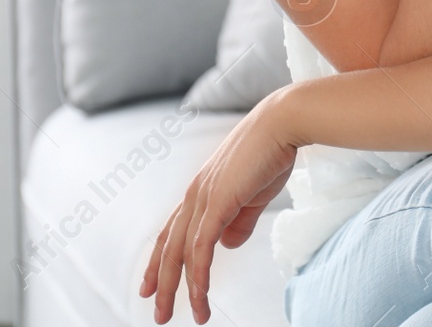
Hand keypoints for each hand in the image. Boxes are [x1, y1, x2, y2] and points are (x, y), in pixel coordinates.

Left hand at [139, 96, 298, 323]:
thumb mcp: (253, 195)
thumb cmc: (271, 154)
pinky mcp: (217, 202)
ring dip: (184, 288)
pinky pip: (202, 246)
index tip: (148, 286)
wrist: (283, 124)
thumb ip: (240, 221)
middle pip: (169, 248)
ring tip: (191, 315)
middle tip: (160, 315)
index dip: (158, 261)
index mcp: (200, 192)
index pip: (171, 233)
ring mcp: (203, 198)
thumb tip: (228, 246)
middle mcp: (194, 195)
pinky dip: (200, 274)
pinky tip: (200, 294)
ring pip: (183, 253)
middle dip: (162, 284)